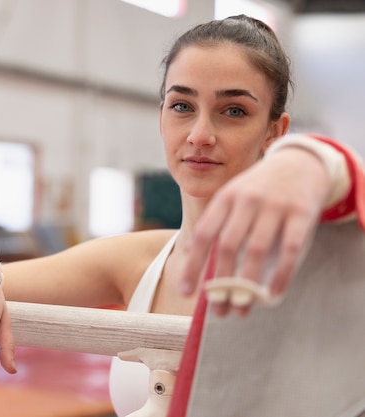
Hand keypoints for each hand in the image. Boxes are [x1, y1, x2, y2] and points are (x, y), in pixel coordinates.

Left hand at [180, 147, 330, 315]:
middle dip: (220, 281)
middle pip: (228, 246)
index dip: (193, 264)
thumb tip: (190, 254)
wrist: (300, 163)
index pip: (204, 234)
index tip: (186, 292)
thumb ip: (215, 223)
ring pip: (257, 250)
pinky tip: (272, 294)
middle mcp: (247, 199)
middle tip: (218, 310)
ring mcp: (275, 205)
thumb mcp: (232, 197)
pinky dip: (281, 274)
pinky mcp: (301, 212)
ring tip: (241, 309)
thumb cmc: (258, 189)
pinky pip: (290, 248)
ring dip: (247, 284)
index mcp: (225, 198)